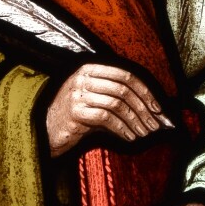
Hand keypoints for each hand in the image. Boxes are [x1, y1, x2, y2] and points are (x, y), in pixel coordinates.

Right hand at [45, 62, 173, 156]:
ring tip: (143, 133)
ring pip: (117, 104)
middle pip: (123, 89)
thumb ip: (117, 98)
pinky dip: (122, 129)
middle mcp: (83, 78)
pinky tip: (129, 137)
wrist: (47, 130)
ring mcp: (77, 94)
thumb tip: (150, 110)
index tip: (157, 108)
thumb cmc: (77, 116)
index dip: (144, 91)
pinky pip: (107, 118)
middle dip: (143, 108)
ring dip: (135, 120)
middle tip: (154, 124)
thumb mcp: (95, 100)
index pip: (125, 75)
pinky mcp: (75, 112)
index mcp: (90, 69)